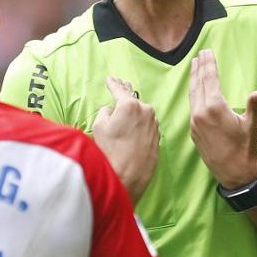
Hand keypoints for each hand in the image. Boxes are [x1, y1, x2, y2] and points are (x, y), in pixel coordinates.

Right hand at [91, 76, 158, 203]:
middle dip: (125, 95)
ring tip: (124, 114)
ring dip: (133, 114)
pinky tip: (132, 130)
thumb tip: (112, 111)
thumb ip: (105, 112)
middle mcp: (146, 112)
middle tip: (120, 85)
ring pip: (142, 115)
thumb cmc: (110, 152)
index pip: (120, 90)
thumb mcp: (99, 126)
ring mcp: (154, 126)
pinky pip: (146, 128)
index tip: (111, 79)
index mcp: (130, 105)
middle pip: (133, 101)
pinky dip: (139, 126)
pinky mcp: (157, 139)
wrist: (126, 177)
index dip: (113, 84)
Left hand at [189, 49, 256, 188]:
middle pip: (198, 84)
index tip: (207, 52)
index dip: (209, 64)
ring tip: (194, 67)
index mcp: (215, 107)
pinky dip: (193, 94)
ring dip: (194, 80)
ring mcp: (195, 123)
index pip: (210, 79)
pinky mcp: (193, 131)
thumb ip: (253, 107)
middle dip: (199, 68)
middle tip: (199, 55)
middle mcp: (200, 113)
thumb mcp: (253, 125)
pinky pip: (191, 107)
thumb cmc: (246, 148)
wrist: (234, 173)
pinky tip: (195, 91)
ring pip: (192, 95)